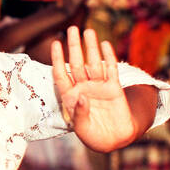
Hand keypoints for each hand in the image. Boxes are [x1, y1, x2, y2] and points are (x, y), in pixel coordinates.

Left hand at [51, 26, 139, 151]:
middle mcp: (83, 88)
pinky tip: (105, 44)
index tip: (55, 43)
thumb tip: (81, 97)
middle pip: (76, 63)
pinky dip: (108, 57)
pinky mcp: (114, 88)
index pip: (61, 74)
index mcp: (70, 96)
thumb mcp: (82, 127)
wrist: (113, 141)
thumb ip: (79, 113)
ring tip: (88, 31)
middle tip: (72, 28)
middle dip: (74, 46)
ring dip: (90, 47)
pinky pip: (111, 69)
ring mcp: (98, 86)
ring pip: (93, 63)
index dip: (58, 59)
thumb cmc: (93, 136)